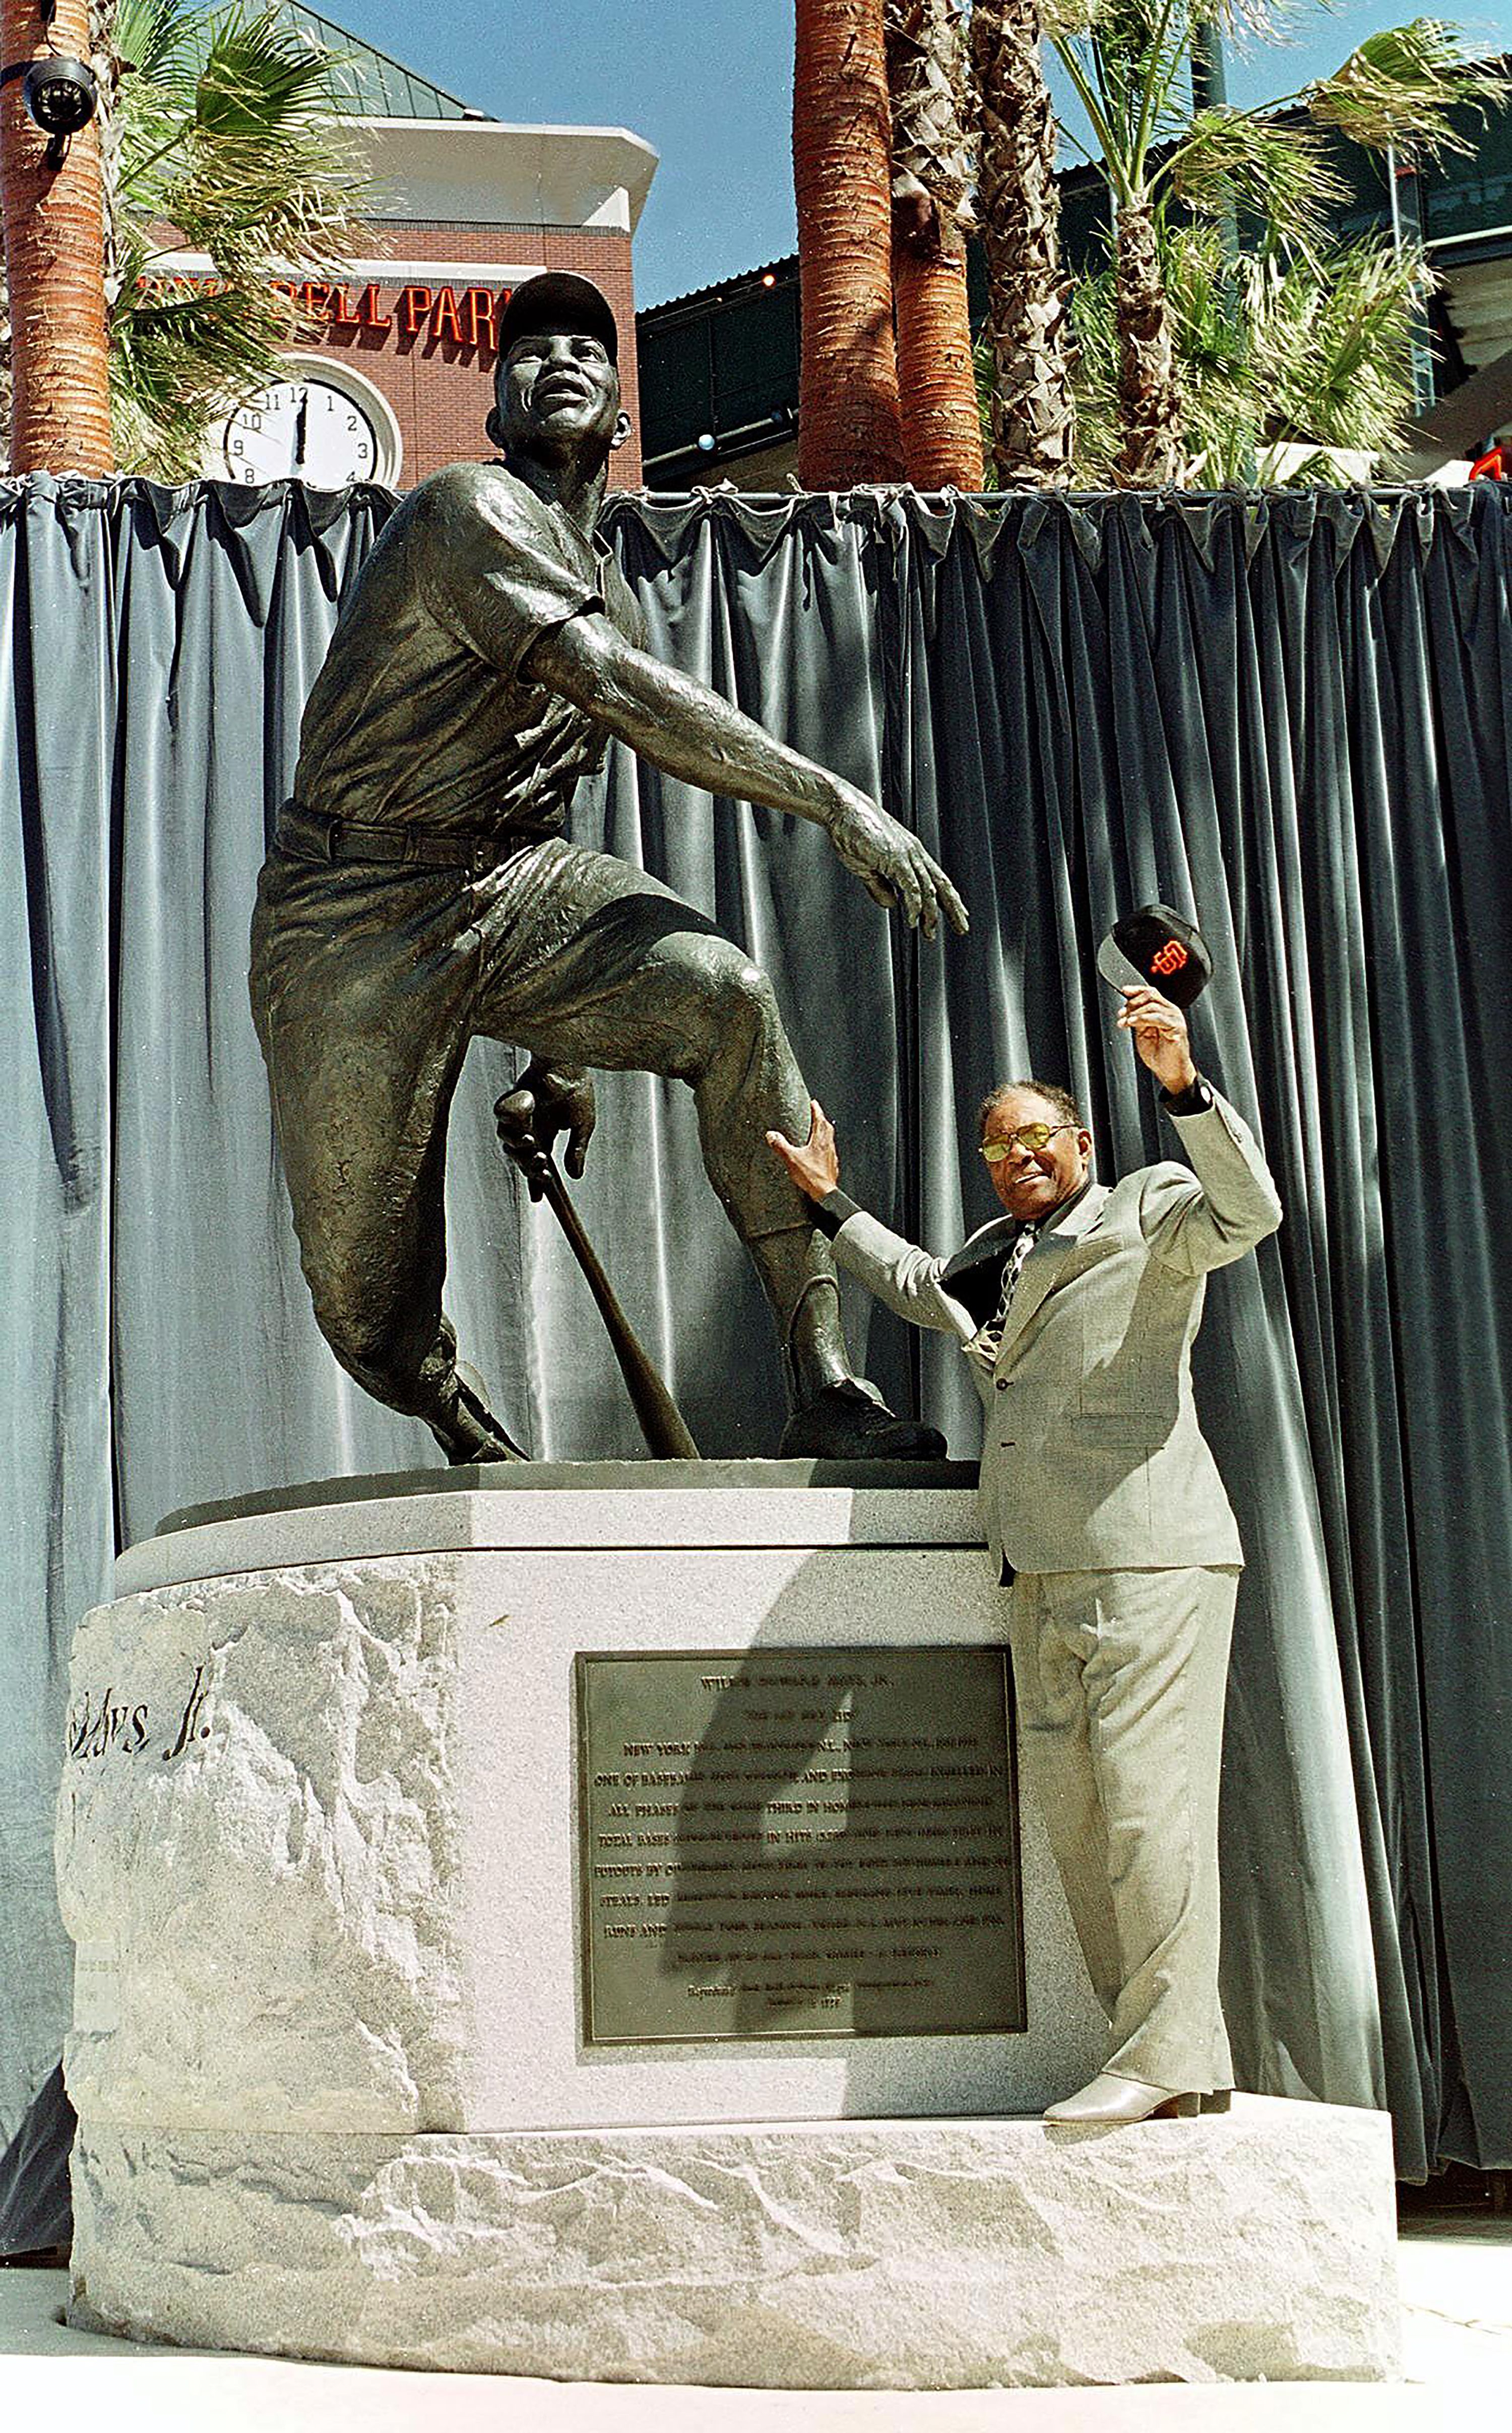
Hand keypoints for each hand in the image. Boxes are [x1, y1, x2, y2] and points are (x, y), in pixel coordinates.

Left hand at [494, 1061, 596, 1200]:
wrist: (568, 1065)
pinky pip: (500, 1119)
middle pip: (519, 1158)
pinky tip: (528, 1117)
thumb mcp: (582, 1126)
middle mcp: (529, 1127)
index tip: (539, 1199)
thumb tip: (576, 1176)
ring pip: (506, 1141)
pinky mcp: (508, 1102)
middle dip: (529, 1167)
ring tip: (532, 1142)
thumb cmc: (577, 1090)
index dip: (536, 1182)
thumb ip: (577, 1150)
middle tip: (541, 1166)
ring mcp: (517, 1116)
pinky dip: (510, 1122)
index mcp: (546, 1134)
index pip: (537, 1165)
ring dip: (518, 1147)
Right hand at [767, 1098, 839, 1200]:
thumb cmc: (812, 1177)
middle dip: (821, 1119)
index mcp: (820, 1141)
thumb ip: (780, 1146)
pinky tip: (819, 1152)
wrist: (825, 1193)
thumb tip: (771, 1135)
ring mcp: (831, 1156)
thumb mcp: (792, 1159)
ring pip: (829, 1139)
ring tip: (817, 1131)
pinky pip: (829, 1151)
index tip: (814, 1103)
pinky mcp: (832, 1165)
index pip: (820, 1120)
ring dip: (824, 1132)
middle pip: (827, 1128)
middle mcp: (828, 1146)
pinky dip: (825, 1146)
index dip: (816, 1110)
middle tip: (816, 1114)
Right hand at [824, 780, 968, 941]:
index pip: (937, 878)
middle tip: (962, 927)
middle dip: (953, 908)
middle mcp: (914, 853)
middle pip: (942, 884)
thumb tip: (891, 904)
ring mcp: (907, 855)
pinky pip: (911, 887)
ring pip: (929, 889)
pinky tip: (913, 921)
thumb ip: (880, 887)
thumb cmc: (852, 831)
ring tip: (931, 932)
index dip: (950, 897)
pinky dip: (914, 906)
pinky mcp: (895, 858)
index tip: (957, 912)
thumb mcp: (867, 866)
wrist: (842, 808)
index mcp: (910, 852)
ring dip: (932, 914)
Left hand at [1118, 986, 1197, 1094]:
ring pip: (1152, 1006)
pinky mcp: (1177, 1028)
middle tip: (1121, 1013)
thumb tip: (1128, 1010)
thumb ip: (1138, 1020)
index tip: (1124, 991)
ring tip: (1125, 1022)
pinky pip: (1158, 1017)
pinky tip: (1132, 1023)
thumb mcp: (1144, 1033)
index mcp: (1164, 1011)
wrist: (1171, 1072)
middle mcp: (1171, 1012)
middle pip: (1151, 996)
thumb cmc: (1160, 1055)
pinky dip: (1143, 1018)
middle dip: (1132, 1003)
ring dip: (1134, 1013)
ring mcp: (1175, 1019)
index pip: (1151, 993)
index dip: (1137, 990)